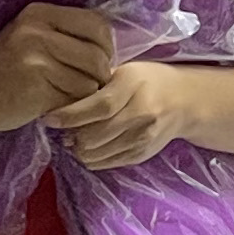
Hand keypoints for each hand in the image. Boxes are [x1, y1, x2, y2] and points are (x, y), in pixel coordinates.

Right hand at [0, 4, 117, 133]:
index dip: (106, 45)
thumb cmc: (6, 69)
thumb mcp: (30, 37)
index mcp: (39, 12)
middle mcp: (36, 31)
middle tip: (90, 85)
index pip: (96, 23)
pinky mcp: (35, 88)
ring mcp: (35, 59)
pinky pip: (75, 100)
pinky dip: (73, 107)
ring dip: (87, 93)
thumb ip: (65, 33)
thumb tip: (113, 44)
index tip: (100, 61)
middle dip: (101, 74)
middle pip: (97, 54)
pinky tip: (59, 106)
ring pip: (90, 80)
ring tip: (71, 95)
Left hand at [44, 61, 198, 170]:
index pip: (98, 107)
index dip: (70, 116)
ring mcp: (143, 137)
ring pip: (97, 153)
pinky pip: (106, 163)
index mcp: (133, 86)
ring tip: (74, 138)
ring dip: (79, 149)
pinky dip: (91, 157)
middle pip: (95, 135)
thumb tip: (60, 98)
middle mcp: (141, 113)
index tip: (49, 119)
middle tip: (62, 130)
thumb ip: (96, 83)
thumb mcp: (124, 71)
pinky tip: (89, 146)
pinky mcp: (141, 154)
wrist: (184, 102)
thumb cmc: (148, 81)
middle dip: (72, 136)